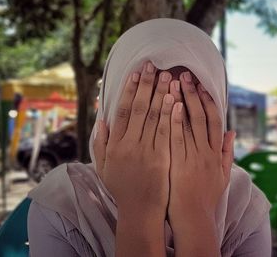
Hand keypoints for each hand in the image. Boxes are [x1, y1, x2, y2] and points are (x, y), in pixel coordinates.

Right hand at [93, 61, 173, 215]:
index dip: (130, 90)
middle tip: (153, 65)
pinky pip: (166, 132)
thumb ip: (101, 143)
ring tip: (168, 75)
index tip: (136, 73)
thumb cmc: (122, 189)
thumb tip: (101, 120)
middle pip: (138, 108)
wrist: (140, 211)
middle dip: (147, 85)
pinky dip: (170, 115)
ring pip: (153, 117)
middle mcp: (129, 145)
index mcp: (115, 145)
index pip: (122, 111)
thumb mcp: (103, 167)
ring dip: (161, 94)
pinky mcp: (161, 158)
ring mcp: (146, 151)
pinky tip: (175, 99)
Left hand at [168, 71, 235, 255]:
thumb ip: (227, 153)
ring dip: (182, 100)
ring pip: (188, 122)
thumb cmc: (205, 198)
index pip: (214, 120)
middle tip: (186, 74)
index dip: (208, 101)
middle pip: (201, 116)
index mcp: (215, 153)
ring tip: (174, 81)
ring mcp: (193, 156)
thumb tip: (232, 132)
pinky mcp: (179, 162)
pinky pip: (177, 137)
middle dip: (194, 94)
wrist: (193, 217)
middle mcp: (206, 151)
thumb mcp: (222, 175)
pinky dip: (175, 119)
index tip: (202, 85)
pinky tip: (171, 103)